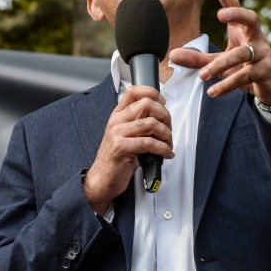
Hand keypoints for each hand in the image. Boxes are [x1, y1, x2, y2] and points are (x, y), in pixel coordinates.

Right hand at [83, 86, 173, 213]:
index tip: (162, 103)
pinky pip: (149, 143)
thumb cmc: (116, 159)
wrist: (102, 179)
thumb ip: (138, 123)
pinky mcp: (122, 148)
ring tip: (168, 144)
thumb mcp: (125, 136)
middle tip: (168, 129)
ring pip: (151, 123)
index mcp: (117, 115)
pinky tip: (166, 154)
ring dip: (166, 135)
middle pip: (146, 104)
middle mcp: (117, 121)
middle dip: (165, 115)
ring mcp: (118, 134)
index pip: (133, 91)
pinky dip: (163, 149)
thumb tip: (161, 116)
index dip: (152, 93)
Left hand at [169, 0, 270, 106]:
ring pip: (242, 54)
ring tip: (203, 75)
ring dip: (221, 64)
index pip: (235, 5)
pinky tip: (213, 91)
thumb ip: (197, 59)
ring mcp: (262, 54)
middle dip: (236, 14)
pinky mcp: (264, 72)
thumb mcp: (220, 61)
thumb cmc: (245, 65)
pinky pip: (245, 76)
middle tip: (220, 15)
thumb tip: (173, 55)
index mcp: (244, 28)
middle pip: (250, 19)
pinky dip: (227, 84)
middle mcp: (255, 37)